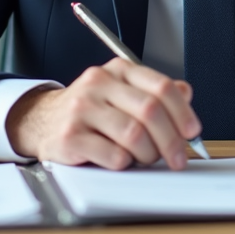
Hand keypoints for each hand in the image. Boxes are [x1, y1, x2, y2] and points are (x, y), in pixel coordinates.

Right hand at [5, 58, 200, 170]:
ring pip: (134, 135)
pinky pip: (113, 155)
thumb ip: (154, 92)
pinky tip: (121, 160)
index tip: (192, 131)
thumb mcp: (122, 92)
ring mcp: (82, 108)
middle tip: (177, 157)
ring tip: (145, 158)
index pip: (160, 87)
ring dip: (148, 154)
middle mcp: (99, 83)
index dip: (182, 112)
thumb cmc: (89, 109)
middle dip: (171, 140)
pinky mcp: (71, 136)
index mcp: (118, 70)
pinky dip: (125, 163)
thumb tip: (185, 93)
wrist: (42, 120)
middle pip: (150, 111)